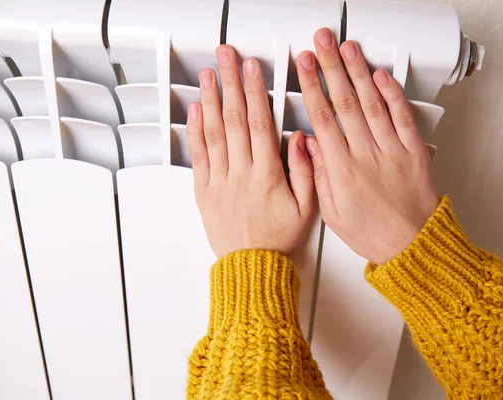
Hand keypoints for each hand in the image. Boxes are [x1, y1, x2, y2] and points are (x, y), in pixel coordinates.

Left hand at [186, 45, 315, 257]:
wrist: (252, 266)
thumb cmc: (279, 238)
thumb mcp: (307, 209)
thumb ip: (305, 171)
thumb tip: (300, 138)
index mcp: (267, 175)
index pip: (260, 124)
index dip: (256, 92)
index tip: (252, 69)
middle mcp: (241, 174)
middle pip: (235, 119)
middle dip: (231, 83)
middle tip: (226, 57)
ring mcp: (219, 181)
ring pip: (214, 132)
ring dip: (211, 99)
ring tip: (208, 73)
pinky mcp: (204, 190)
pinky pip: (198, 156)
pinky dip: (195, 130)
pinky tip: (196, 109)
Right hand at [297, 28, 438, 264]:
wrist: (412, 247)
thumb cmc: (373, 233)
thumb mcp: (332, 213)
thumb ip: (318, 176)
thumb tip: (308, 146)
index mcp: (342, 170)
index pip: (322, 118)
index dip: (312, 87)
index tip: (304, 66)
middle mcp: (367, 155)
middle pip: (345, 102)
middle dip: (331, 68)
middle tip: (322, 44)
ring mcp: (392, 151)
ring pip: (372, 103)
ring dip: (359, 72)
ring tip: (348, 49)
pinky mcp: (414, 152)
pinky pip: (403, 118)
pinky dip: (393, 94)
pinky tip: (382, 76)